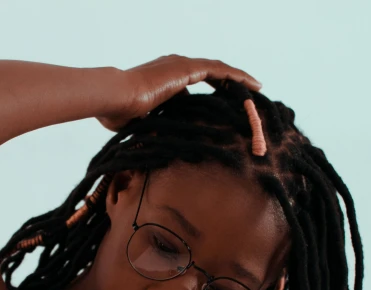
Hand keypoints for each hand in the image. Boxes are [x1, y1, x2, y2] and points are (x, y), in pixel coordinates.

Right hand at [96, 54, 261, 131]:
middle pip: (210, 73)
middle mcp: (174, 67)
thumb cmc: (118, 113)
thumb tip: (155, 143)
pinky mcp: (187, 68)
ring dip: (238, 80)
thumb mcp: (138, 123)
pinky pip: (220, 71)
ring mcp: (181, 65)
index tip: (220, 103)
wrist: (115, 97)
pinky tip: (252, 84)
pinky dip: (237, 77)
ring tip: (255, 88)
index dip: (209, 90)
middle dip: (228, 84)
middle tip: (244, 96)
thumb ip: (150, 129)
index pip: (193, 82)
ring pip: (218, 70)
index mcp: (164, 79)